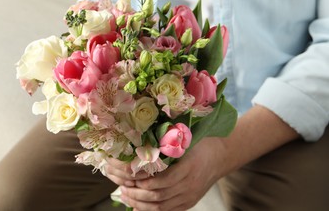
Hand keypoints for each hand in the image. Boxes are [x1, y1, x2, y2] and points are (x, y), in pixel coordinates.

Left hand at [105, 137, 223, 210]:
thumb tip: (141, 148)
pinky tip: (137, 207)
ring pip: (161, 207)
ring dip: (140, 204)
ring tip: (126, 196)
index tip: (129, 177)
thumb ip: (167, 145)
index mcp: (188, 167)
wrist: (221, 156)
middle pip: (159, 196)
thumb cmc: (200, 144)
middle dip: (137, 194)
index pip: (163, 180)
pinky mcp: (189, 202)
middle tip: (123, 188)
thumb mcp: (186, 141)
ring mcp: (190, 196)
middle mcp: (189, 184)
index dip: (144, 181)